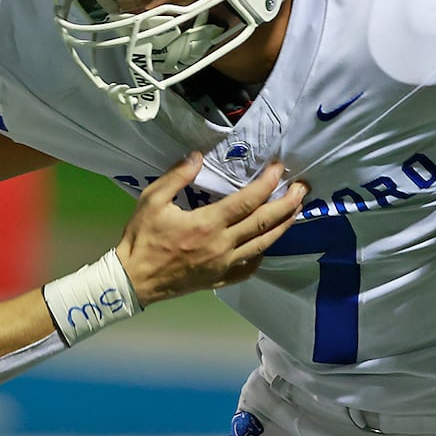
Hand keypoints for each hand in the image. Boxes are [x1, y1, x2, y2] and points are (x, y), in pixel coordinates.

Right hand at [117, 153, 308, 305]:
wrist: (133, 280)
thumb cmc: (142, 238)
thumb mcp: (152, 200)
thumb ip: (177, 176)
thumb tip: (197, 155)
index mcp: (207, 223)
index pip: (247, 201)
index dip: (267, 183)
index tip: (279, 168)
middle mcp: (222, 245)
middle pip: (263, 223)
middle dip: (286, 204)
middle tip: (302, 188)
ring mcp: (223, 265)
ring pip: (262, 245)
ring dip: (283, 227)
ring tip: (297, 211)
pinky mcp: (219, 279)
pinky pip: (248, 268)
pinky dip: (261, 255)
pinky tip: (265, 245)